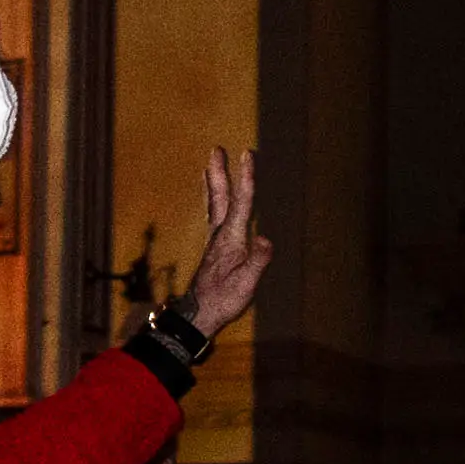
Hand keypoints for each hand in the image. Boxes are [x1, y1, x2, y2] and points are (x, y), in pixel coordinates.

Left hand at [179, 149, 273, 336]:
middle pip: (220, 197)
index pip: (241, 202)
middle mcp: (220, 235)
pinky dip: (214, 198)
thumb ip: (257, 261)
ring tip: (211, 162)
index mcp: (231, 239)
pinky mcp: (215, 246)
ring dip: (214, 181)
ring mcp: (216, 239)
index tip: (247, 154)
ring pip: (215, 203)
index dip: (246, 177)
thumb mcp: (246, 284)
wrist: (199, 314)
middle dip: (220, 172)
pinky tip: (214, 195)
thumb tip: (265, 238)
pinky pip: (215, 214)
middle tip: (216, 149)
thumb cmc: (224, 300)